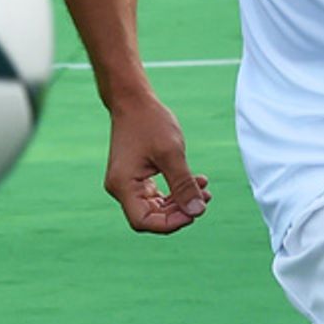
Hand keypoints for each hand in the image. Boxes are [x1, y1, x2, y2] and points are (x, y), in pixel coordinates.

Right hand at [104, 93, 209, 233]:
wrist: (133, 100)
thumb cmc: (149, 122)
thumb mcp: (172, 154)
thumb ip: (183, 185)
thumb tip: (197, 212)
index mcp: (123, 185)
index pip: (144, 221)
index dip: (170, 223)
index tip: (194, 212)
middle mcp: (120, 188)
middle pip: (151, 216)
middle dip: (179, 211)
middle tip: (204, 199)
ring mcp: (126, 183)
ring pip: (155, 207)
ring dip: (180, 201)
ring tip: (204, 190)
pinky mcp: (134, 177)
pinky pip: (155, 194)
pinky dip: (174, 191)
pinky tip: (194, 181)